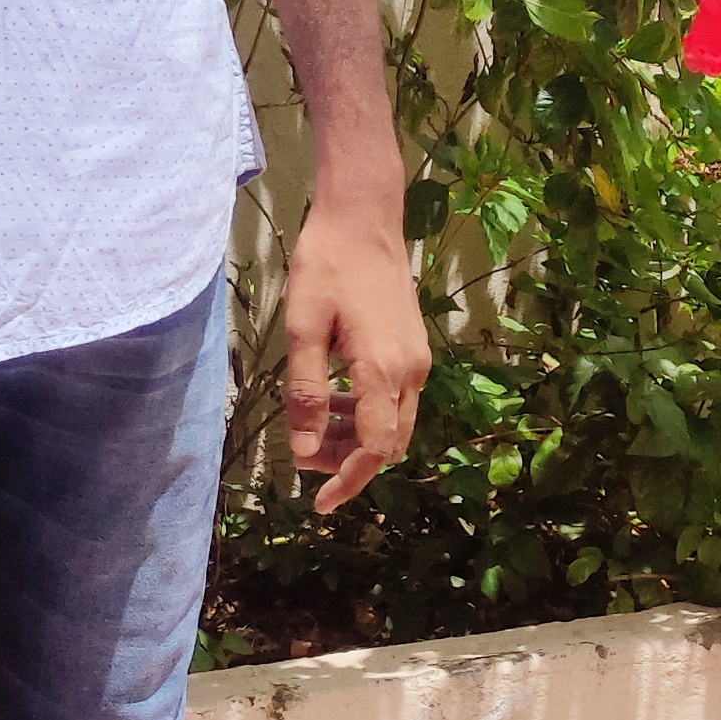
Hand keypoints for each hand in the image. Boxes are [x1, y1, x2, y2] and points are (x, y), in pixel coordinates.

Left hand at [284, 186, 429, 519]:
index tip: (317, 501)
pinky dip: (368, 415)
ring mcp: (417, 360)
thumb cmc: (327, 265)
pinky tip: (335, 400)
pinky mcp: (413, 348)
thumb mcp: (303, 328)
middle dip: (350, 464)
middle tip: (305, 461)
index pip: (374, 449)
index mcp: (383, 370)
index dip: (347, 481)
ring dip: (358, 440)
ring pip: (394, 425)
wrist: (364, 218)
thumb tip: (305, 451)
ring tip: (314, 432)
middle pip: (388, 444)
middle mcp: (410, 372)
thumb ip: (306, 392)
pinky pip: (396, 401)